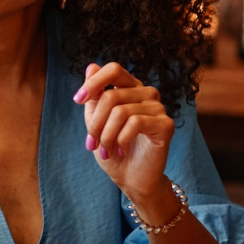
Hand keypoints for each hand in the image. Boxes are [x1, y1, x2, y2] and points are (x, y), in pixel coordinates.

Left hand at [74, 62, 174, 204]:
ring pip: (120, 111)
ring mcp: (158, 107)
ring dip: (106, 136)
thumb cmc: (113, 149)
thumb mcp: (95, 121)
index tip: (77, 100)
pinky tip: (120, 151)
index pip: (113, 69)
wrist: (131, 178)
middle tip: (91, 143)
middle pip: (111, 95)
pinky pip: (134, 123)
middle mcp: (146, 93)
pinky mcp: (166, 124)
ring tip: (104, 151)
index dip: (93, 82)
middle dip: (95, 123)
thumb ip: (94, 96)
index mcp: (130, 88)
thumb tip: (91, 66)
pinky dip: (121, 139)